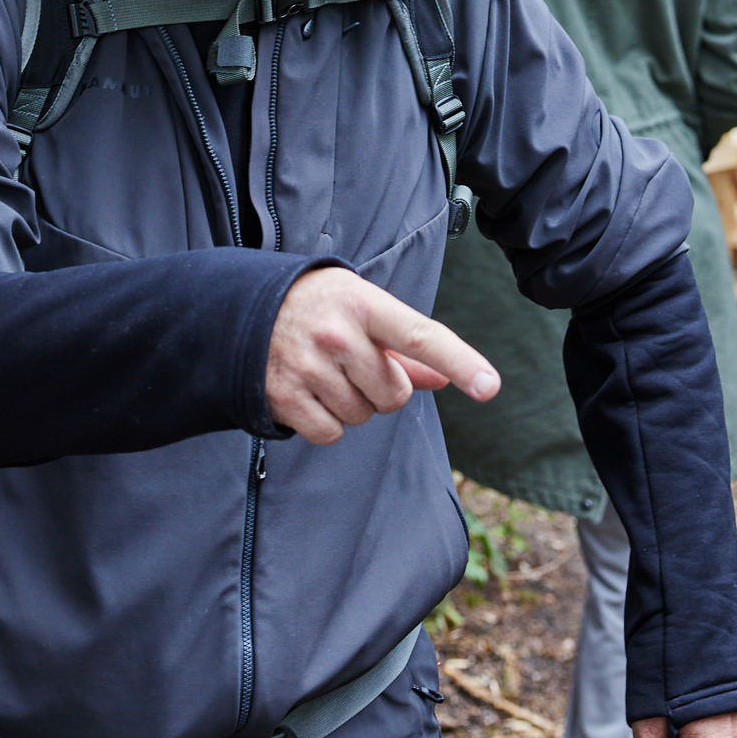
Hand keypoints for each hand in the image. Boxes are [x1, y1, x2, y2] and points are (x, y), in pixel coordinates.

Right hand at [265, 268, 499, 446]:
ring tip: (326, 372)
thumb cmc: (321, 306)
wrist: (247, 308)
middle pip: (393, 394)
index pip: (421, 336)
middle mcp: (336, 334)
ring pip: (363, 415)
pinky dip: (326, 422)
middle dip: (381, 387)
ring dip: (352, 403)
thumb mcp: (363, 308)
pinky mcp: (285, 396)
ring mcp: (308, 366)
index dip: (459, 361)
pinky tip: (309, 393)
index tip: (489, 386)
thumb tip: (445, 379)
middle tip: (352, 362)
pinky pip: (332, 433)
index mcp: (363, 304)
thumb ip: (405, 346)